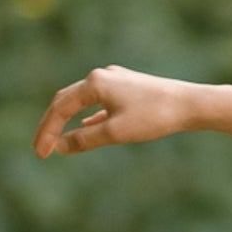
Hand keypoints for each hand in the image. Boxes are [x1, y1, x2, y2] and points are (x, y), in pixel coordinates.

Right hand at [33, 65, 198, 159]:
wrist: (191, 104)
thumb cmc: (155, 117)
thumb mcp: (116, 133)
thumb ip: (86, 140)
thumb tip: (60, 147)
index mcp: (94, 83)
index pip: (60, 108)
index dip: (47, 132)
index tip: (40, 155)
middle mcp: (102, 76)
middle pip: (66, 101)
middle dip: (52, 125)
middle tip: (40, 148)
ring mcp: (116, 80)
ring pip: (83, 100)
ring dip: (68, 119)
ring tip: (57, 138)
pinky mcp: (129, 88)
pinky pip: (101, 103)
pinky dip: (89, 116)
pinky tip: (86, 126)